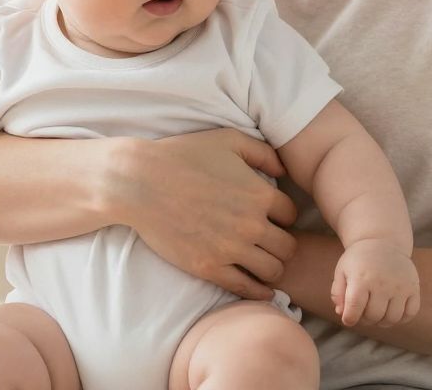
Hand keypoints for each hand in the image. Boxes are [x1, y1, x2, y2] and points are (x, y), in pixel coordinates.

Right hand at [117, 128, 299, 300]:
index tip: (271, 216)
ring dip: (272, 267)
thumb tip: (283, 170)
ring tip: (262, 261)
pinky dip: (258, 291)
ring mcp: (230, 249)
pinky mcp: (209, 268)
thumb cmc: (183, 155)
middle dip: (282, 244)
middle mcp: (251, 224)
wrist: (140, 182)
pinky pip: (246, 289)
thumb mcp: (227, 139)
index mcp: (259, 193)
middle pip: (288, 247)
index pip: (291, 214)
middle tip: (270, 242)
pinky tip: (259, 288)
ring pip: (273, 271)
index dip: (283, 215)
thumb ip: (262, 152)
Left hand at [330, 238, 419, 327]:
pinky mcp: (413, 287)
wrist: (383, 241)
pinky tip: (391, 310)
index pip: (354, 310)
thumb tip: (342, 313)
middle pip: (373, 316)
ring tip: (376, 312)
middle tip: (362, 312)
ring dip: (382, 321)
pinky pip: (410, 313)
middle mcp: (382, 282)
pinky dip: (401, 318)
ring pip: (392, 319)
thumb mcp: (342, 271)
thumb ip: (338, 294)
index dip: (349, 319)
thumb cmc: (359, 260)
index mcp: (361, 278)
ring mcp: (400, 285)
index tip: (348, 318)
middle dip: (365, 319)